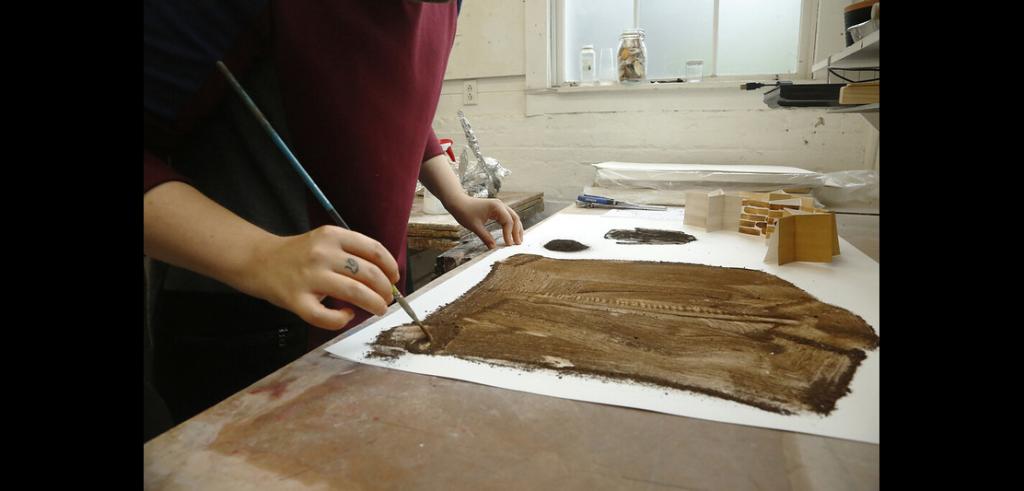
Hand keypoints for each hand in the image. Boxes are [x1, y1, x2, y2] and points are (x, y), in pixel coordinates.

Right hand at [239, 226, 399, 329]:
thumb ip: (350, 252)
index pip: (374, 250)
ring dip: (374, 304)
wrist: (258, 260)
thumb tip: (385, 276)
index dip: (391, 267)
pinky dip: (342, 319)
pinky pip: (327, 316)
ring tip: (378, 308)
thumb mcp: (324, 241)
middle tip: (388, 299)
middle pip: (369, 273)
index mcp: (332, 235)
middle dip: (386, 290)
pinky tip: (346, 315)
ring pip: (355, 293)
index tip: (395, 278)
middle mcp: (322, 254)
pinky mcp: (297, 300)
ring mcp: (309, 277)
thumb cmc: (298, 254)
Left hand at [447, 195, 523, 248]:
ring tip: (518, 240)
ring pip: (513, 217)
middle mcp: (500, 205)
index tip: (508, 244)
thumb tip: (493, 248)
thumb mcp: (475, 227)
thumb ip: (485, 237)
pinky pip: (507, 218)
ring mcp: (499, 207)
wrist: (458, 202)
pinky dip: (510, 226)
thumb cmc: (464, 212)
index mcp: (496, 207)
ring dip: (516, 228)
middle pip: (514, 218)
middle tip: (518, 244)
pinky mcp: (496, 209)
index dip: (509, 234)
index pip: (508, 221)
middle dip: (517, 231)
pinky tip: (511, 234)